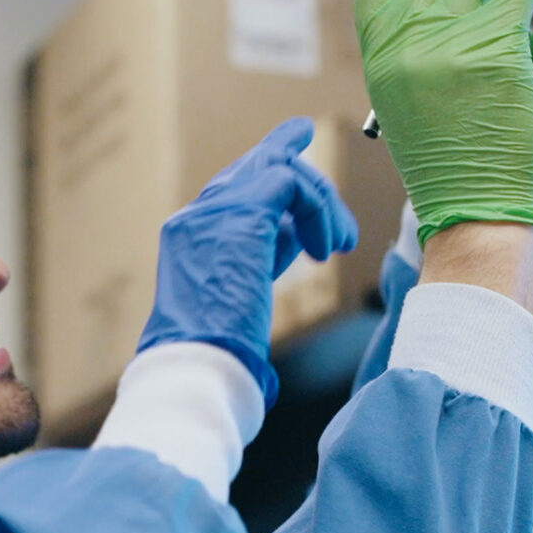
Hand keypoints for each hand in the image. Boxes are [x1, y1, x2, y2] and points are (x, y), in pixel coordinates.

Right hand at [135, 117, 359, 407]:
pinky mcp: (242, 211)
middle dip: (309, 189)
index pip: (236, 191)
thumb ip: (262, 257)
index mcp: (188, 236)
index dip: (276, 185)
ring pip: (279, 168)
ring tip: (343, 245)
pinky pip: (292, 183)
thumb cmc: (217, 354)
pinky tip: (325, 252)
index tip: (309, 175)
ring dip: (322, 205)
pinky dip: (319, 212)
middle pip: (257, 169)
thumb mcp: (238, 297)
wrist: (198, 363)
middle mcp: (197, 215)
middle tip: (343, 233)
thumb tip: (299, 237)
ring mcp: (215, 209)